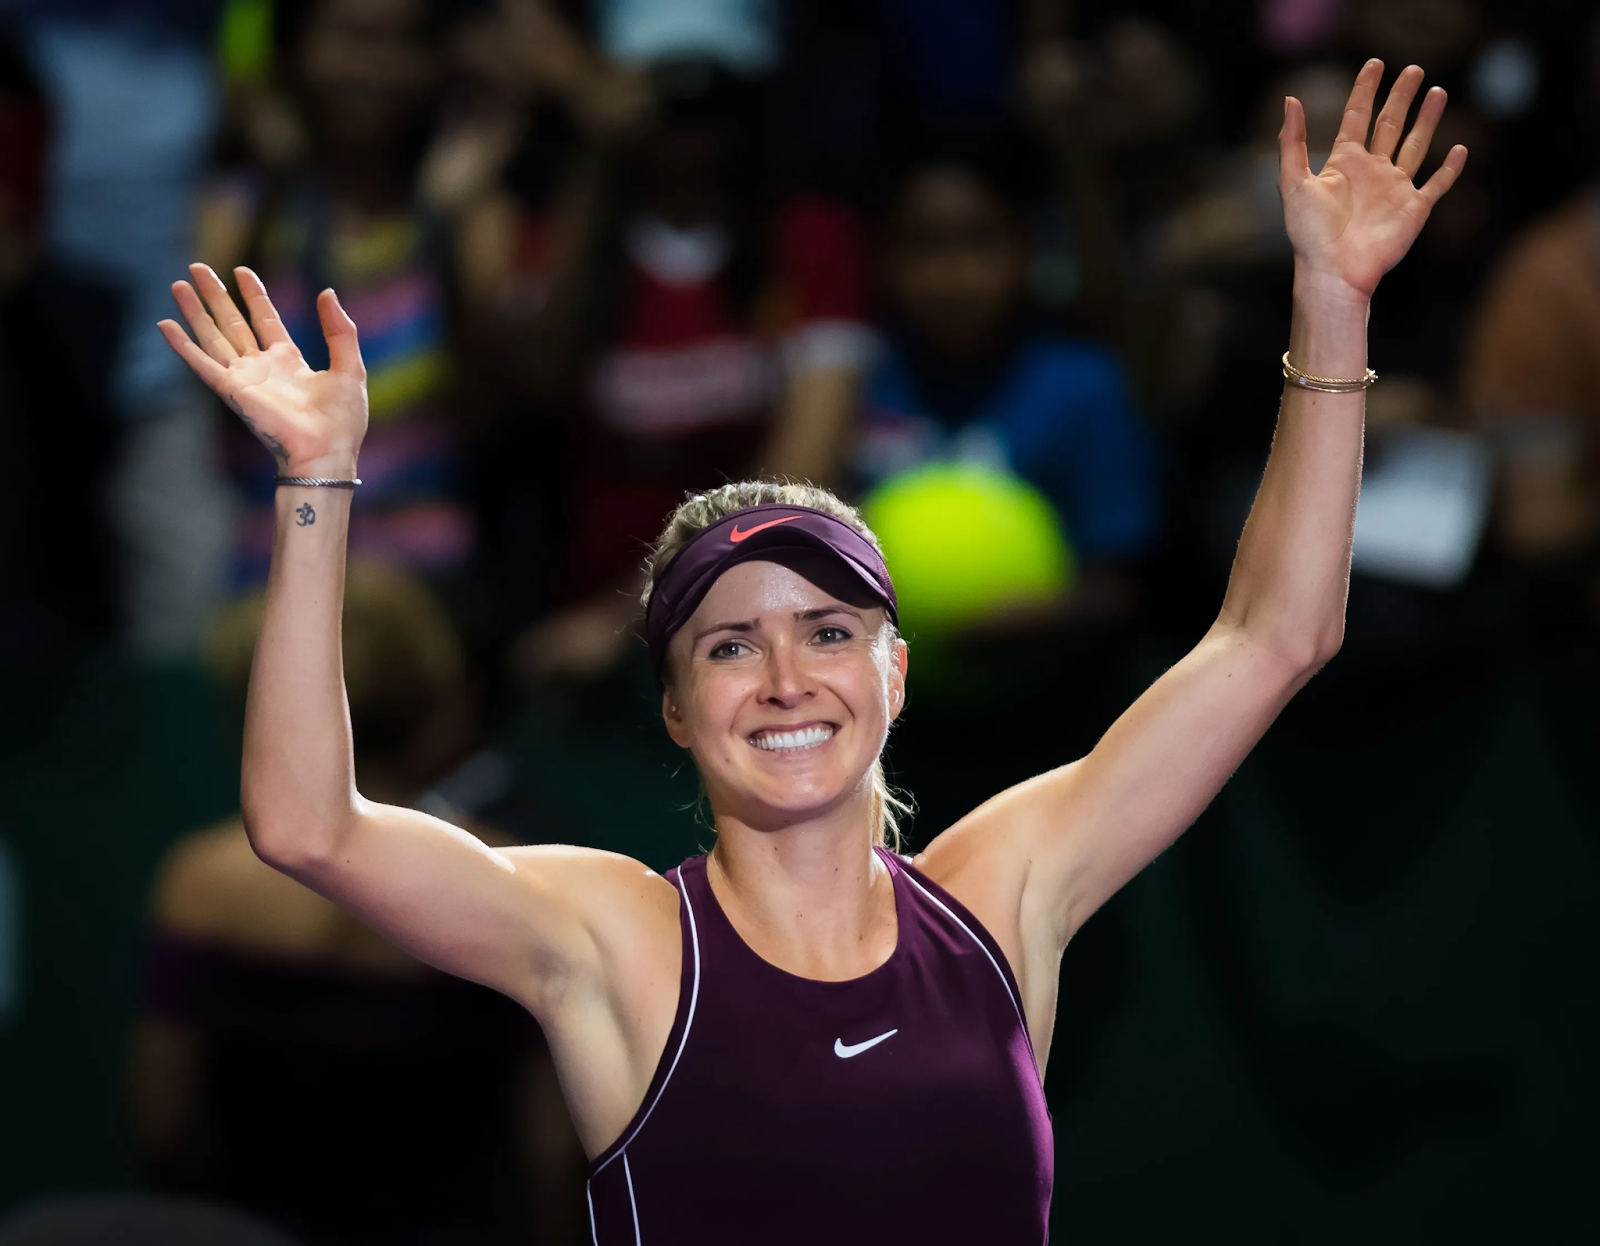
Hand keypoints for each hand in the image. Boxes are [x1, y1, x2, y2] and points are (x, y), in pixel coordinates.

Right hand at [158, 264, 366, 476]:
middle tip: (197, 267)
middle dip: (215, 295)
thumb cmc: (342, 420)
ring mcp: (244, 378)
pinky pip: (201, 364)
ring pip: (213, 336)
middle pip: (232, 323)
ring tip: (178, 284)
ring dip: (195, 311)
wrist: (326, 452)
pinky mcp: (231, 391)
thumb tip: (326, 292)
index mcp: (289, 361)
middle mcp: (262, 367)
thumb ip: (340, 330)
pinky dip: (182, 345)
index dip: (253, 295)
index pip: (265, 319)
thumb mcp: (349, 367)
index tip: (241, 271)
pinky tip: (165, 325)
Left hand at [1280, 60, 1467, 299]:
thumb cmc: (1310, 233)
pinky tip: (1460, 148)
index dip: (1365, 89)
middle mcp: (1372, 171)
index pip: (1357, 115)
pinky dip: (1450, 168)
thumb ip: (1292, 141)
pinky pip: (1437, 184)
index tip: (1375, 64)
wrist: (1334, 271)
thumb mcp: (1293, 182)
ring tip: (1438, 92)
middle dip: (1402, 96)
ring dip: (1427, 120)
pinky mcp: (1414, 209)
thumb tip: (1290, 98)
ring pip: (1416, 145)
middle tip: (1415, 70)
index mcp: (1344, 162)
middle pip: (1390, 124)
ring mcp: (1394, 189)